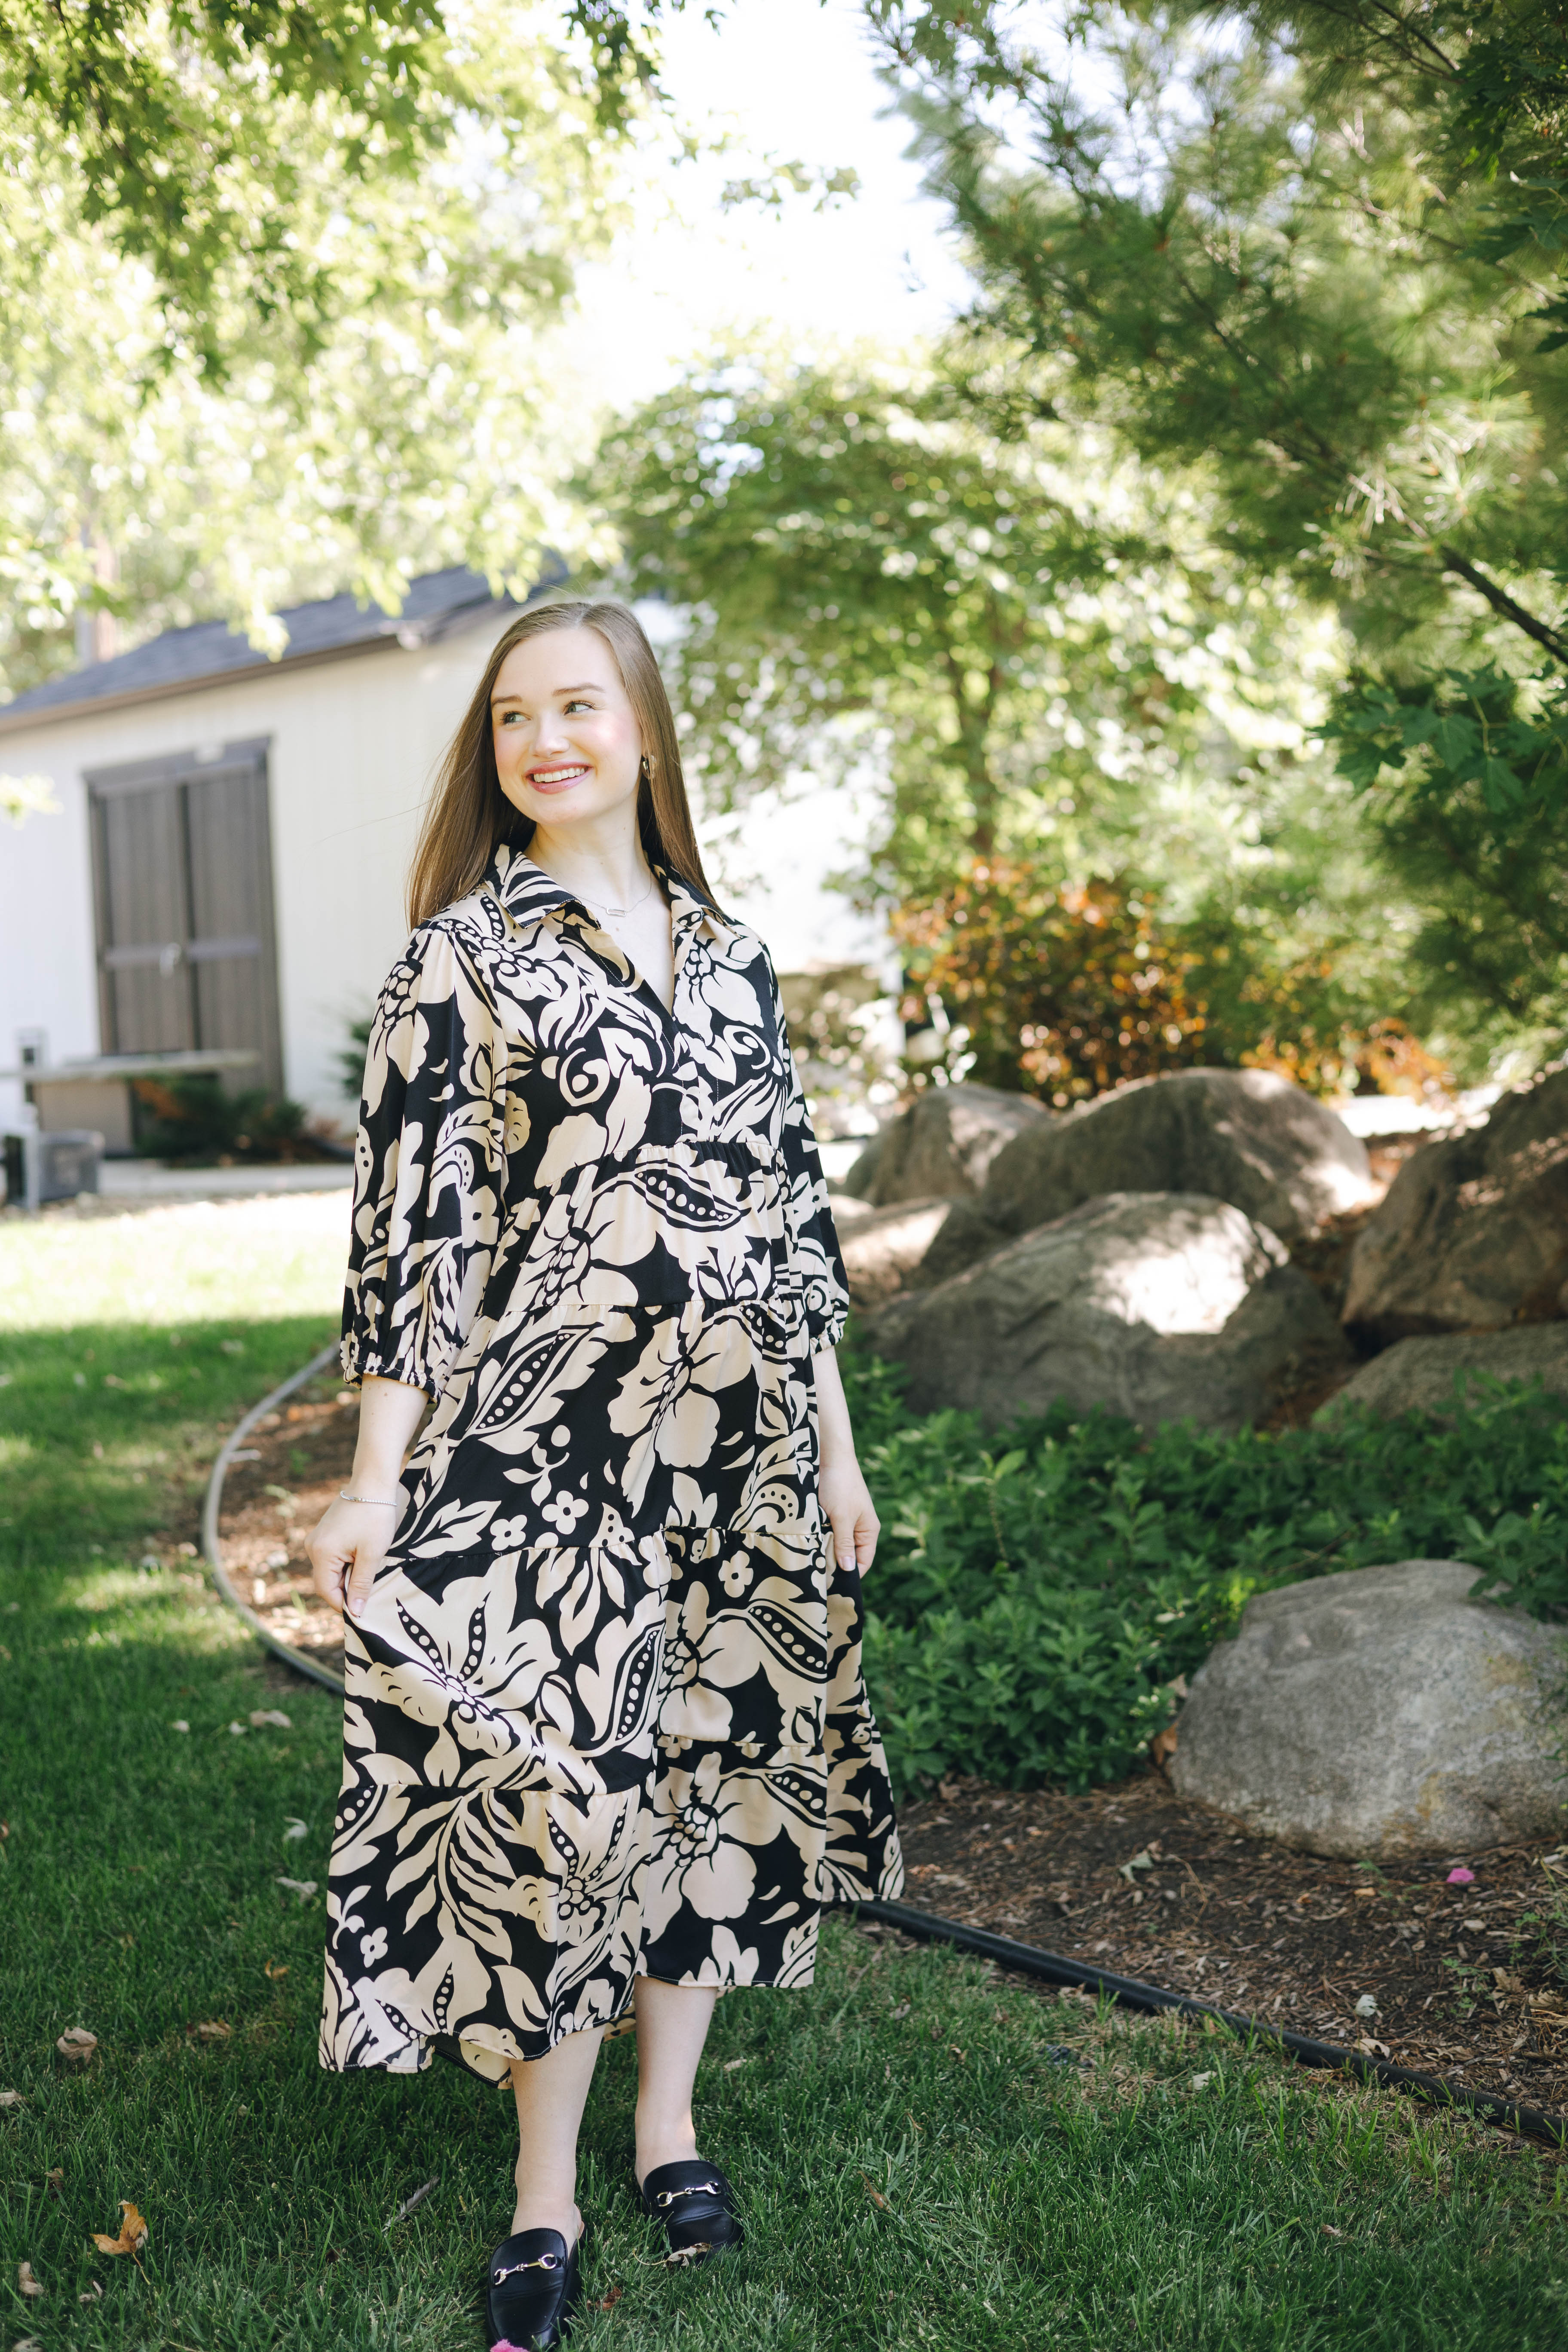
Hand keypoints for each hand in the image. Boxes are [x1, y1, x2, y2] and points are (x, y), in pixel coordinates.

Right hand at [307, 1494, 400, 1619]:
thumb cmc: (375, 1517)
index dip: (344, 1604)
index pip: (326, 1591)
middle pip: (327, 1582)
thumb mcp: (372, 1554)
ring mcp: (316, 1539)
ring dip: (348, 1575)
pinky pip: (331, 1558)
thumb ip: (362, 1584)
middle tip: (371, 1588)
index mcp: (321, 1553)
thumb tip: (356, 1612)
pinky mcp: (324, 1534)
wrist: (372, 1483)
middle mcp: (312, 1547)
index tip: (363, 1609)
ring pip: (330, 1570)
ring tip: (369, 1568)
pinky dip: (346, 1563)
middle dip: (347, 1589)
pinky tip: (363, 1557)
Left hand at [819, 1452, 878, 1576]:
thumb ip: (844, 1544)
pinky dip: (818, 1540)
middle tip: (816, 1576)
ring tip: (810, 1561)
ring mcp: (845, 1521)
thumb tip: (849, 1571)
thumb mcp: (842, 1517)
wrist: (829, 1455)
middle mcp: (859, 1528)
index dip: (849, 1576)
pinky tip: (807, 1544)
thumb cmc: (840, 1485)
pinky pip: (826, 1534)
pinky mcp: (831, 1514)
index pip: (862, 1563)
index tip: (831, 1587)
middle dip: (834, 1565)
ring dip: (824, 1552)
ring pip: (835, 1546)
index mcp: (868, 1531)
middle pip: (848, 1557)